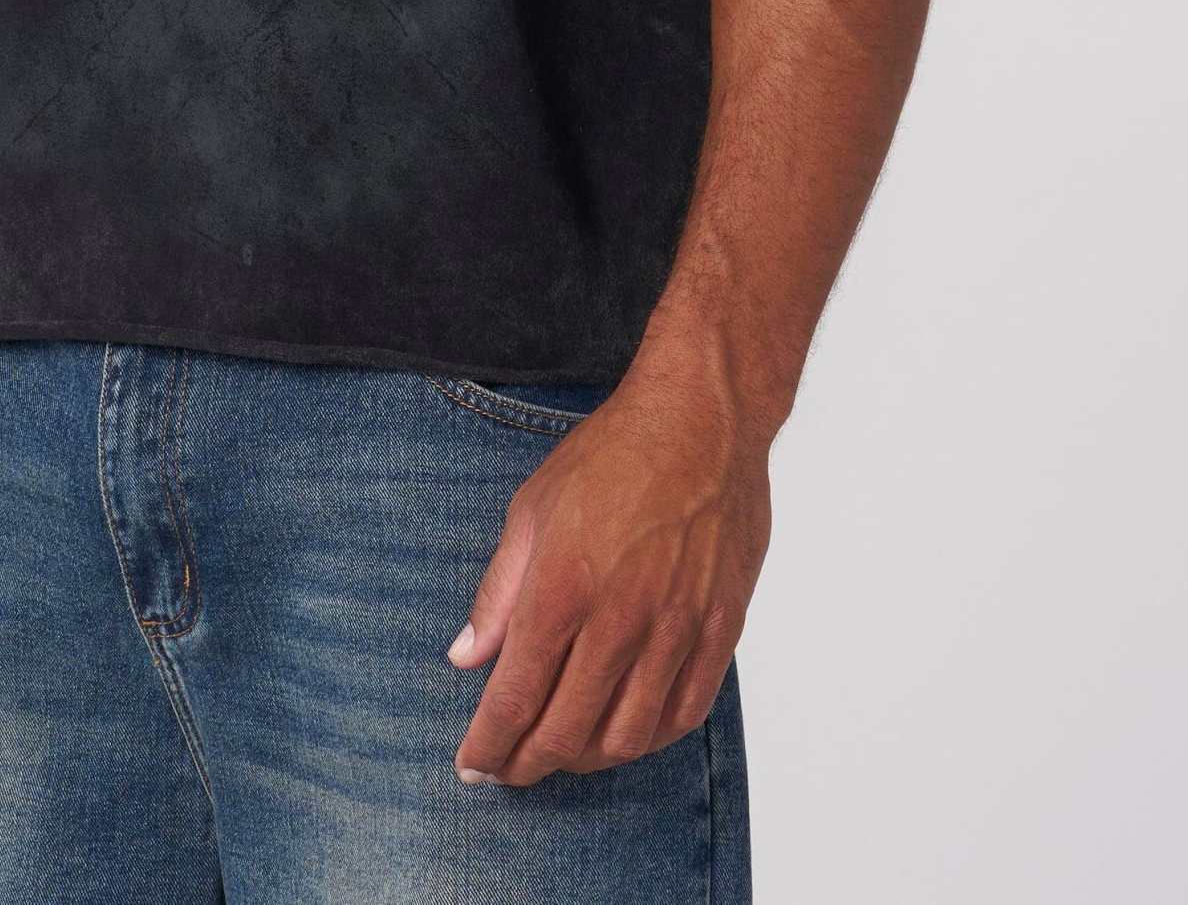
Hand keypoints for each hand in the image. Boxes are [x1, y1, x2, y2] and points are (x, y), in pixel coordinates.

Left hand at [448, 344, 771, 786]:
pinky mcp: (720, 629)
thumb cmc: (611, 455)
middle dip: (529, 762)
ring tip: (562, 751)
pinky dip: (649, 738)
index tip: (472, 766)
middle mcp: (620, 618)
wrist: (702, 420)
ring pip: (628, 736)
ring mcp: (676, 628)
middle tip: (509, 768)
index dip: (490, 744)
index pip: (516, 696)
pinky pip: (684, 714)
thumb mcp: (532, 509)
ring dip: (587, 758)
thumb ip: (498, 592)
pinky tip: (625, 731)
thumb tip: (467, 659)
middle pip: (568, 730)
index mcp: (563, 586)